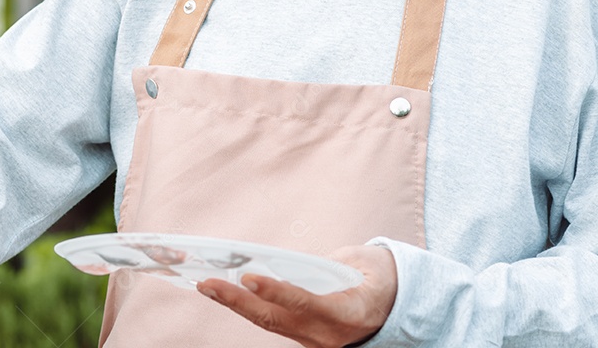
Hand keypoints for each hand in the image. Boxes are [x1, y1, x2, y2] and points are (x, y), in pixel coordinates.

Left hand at [196, 245, 397, 347]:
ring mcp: (315, 341)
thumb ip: (327, 264)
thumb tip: (283, 264)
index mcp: (350, 312)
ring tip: (207, 286)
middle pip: (277, 319)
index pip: (307, 303)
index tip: (249, 278)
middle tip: (208, 283)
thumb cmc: (378, 276)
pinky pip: (273, 323)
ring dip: (236, 305)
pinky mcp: (305, 338)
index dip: (277, 292)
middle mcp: (329, 334)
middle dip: (238, 302)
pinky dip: (248, 308)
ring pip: (270, 324)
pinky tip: (226, 294)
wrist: (396, 306)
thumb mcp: (363, 263)